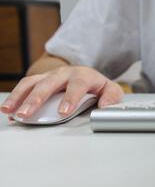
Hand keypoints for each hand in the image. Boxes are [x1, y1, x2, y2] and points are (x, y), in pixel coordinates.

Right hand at [0, 66, 122, 117]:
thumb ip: (112, 97)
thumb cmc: (98, 86)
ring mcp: (50, 75)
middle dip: (36, 99)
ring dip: (19, 97)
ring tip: (10, 110)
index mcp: (84, 75)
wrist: (86, 75)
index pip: (77, 85)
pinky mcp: (40, 79)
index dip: (70, 98)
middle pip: (49, 84)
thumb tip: (104, 106)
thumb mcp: (111, 90)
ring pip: (32, 83)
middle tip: (27, 114)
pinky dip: (16, 98)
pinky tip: (9, 110)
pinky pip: (25, 86)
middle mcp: (64, 73)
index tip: (63, 112)